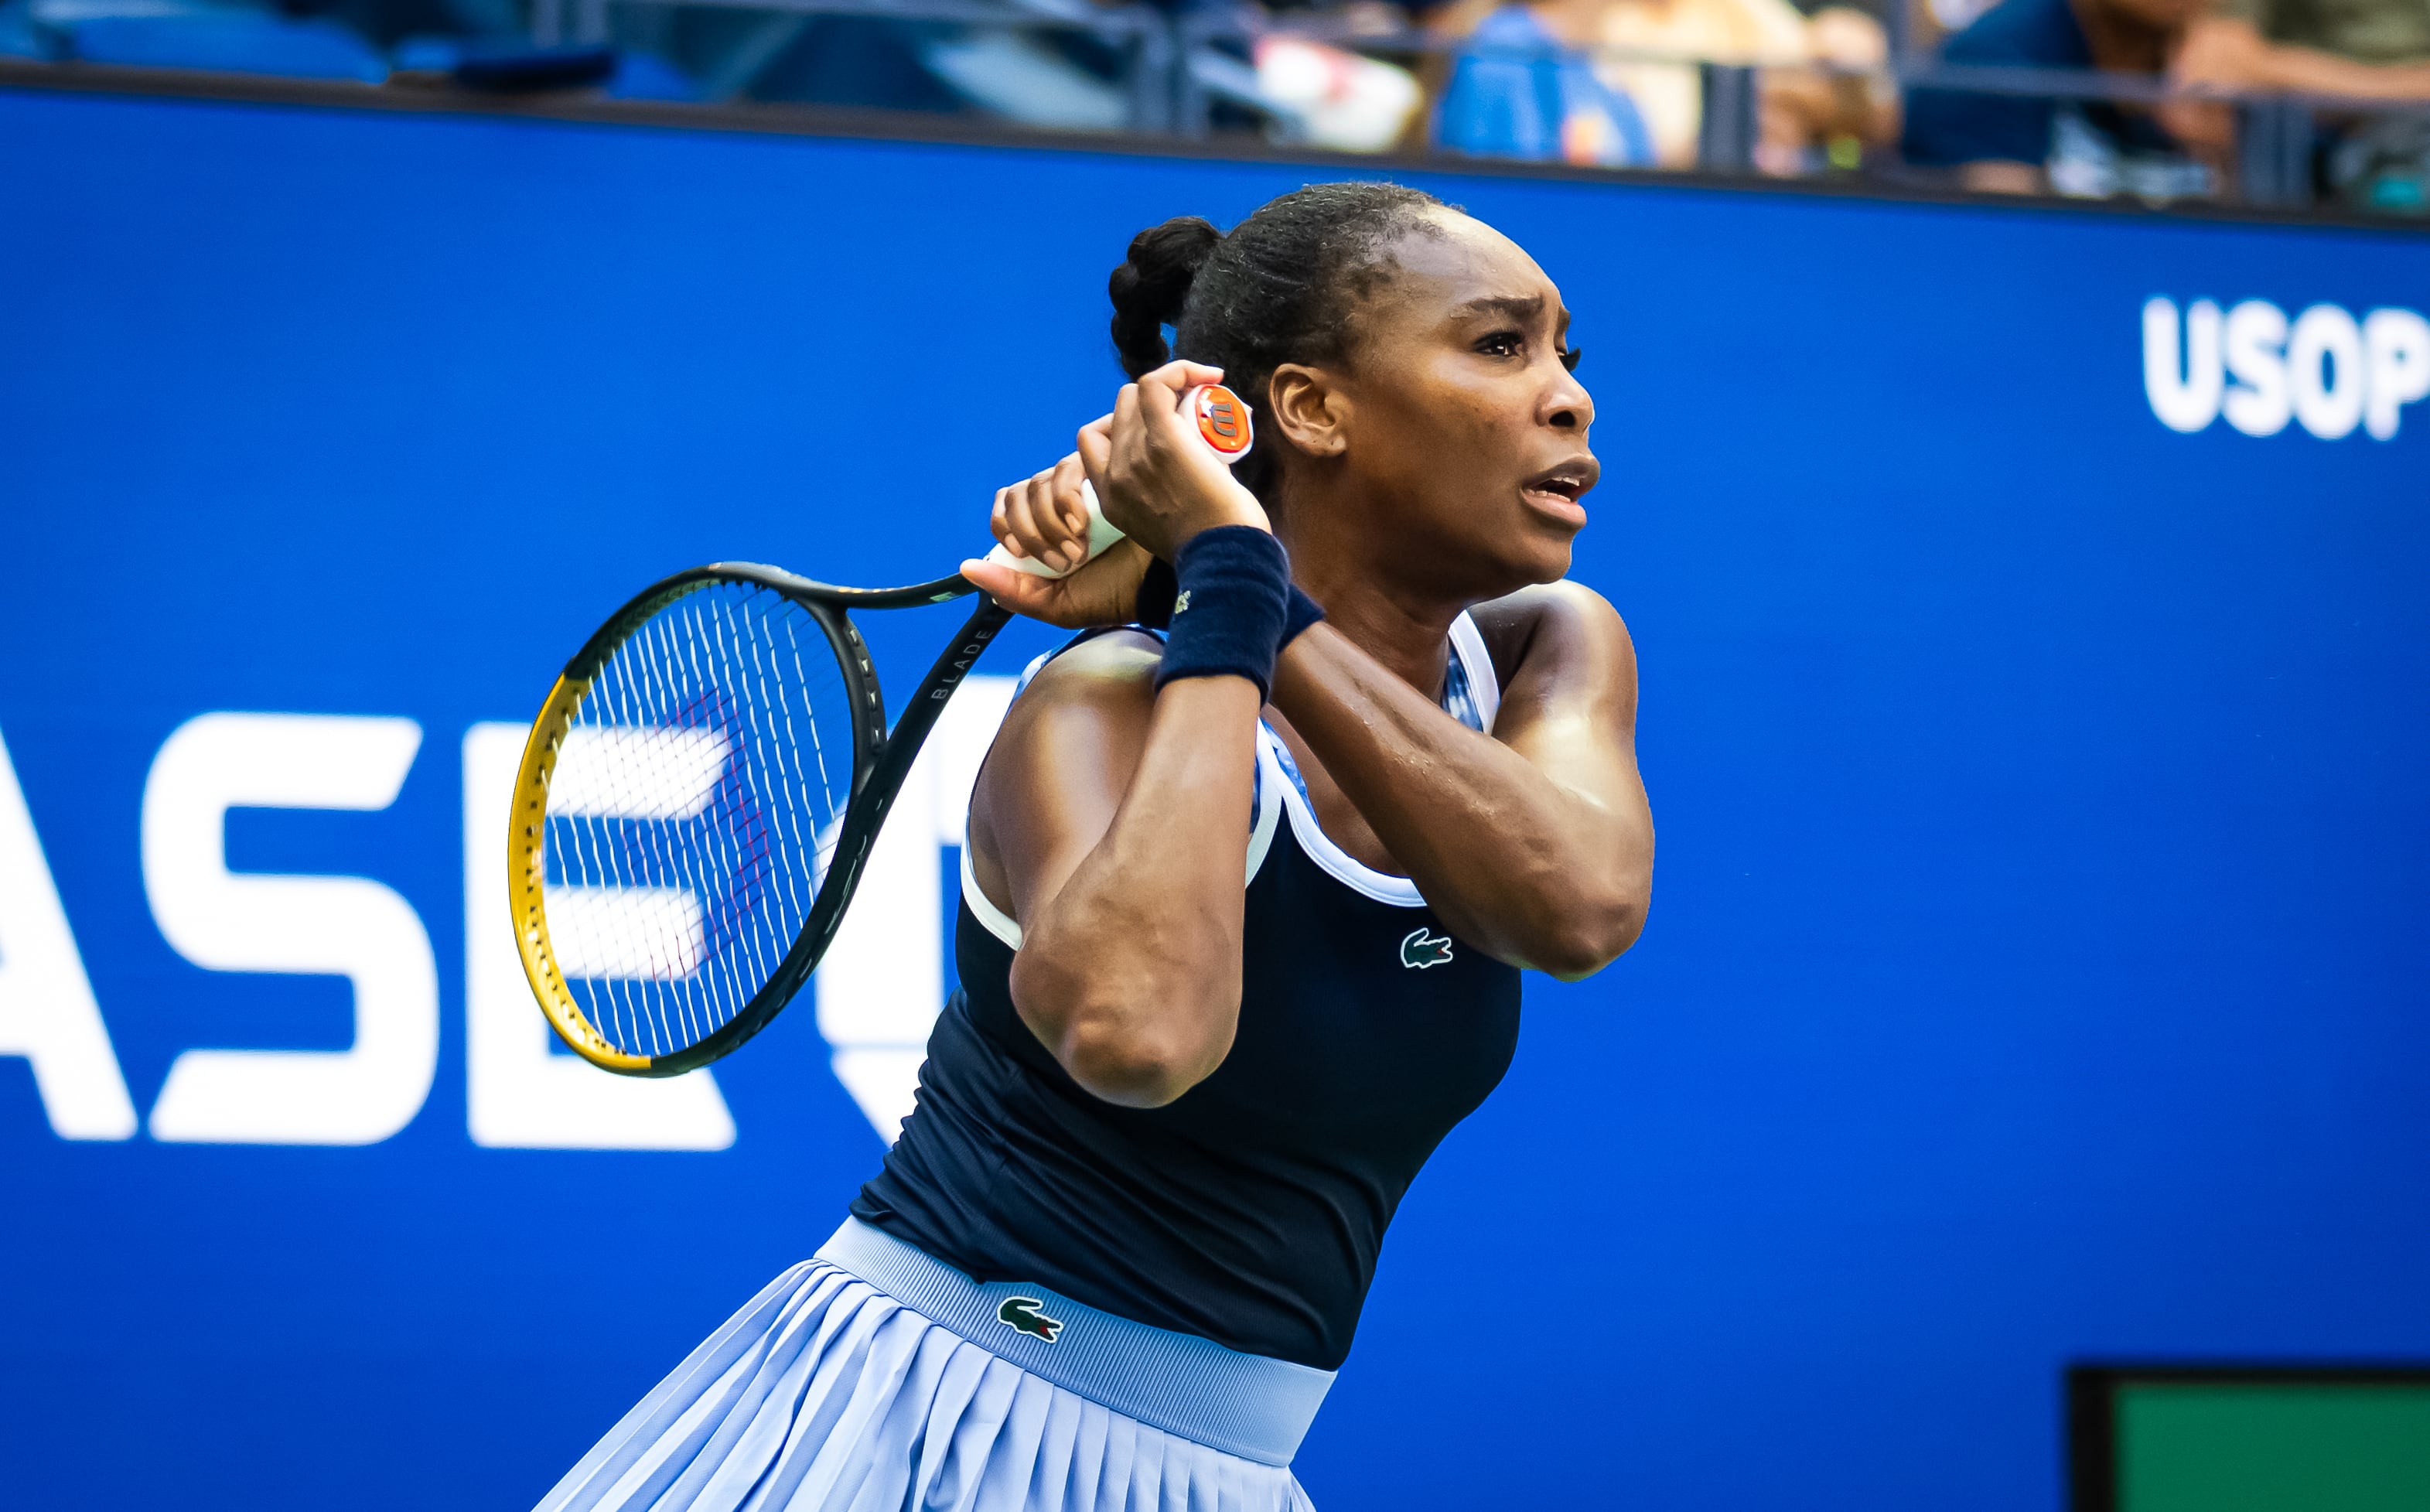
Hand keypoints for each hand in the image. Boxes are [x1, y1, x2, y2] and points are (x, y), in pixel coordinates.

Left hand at [962, 453, 1153, 627]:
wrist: (1162, 584)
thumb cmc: (1119, 594)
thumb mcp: (1058, 605)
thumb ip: (1013, 591)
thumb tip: (967, 568)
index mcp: (1049, 526)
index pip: (1007, 506)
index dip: (1007, 527)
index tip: (1025, 555)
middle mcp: (1064, 498)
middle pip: (1019, 493)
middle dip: (1032, 532)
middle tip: (1062, 561)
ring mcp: (1086, 478)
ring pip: (1039, 482)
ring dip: (1051, 523)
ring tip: (1080, 548)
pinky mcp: (1105, 464)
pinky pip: (1066, 468)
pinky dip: (1066, 500)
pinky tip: (1085, 525)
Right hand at [1077, 360, 1269, 560]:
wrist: (1225, 560)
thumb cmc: (1211, 549)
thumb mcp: (1165, 527)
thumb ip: (1159, 498)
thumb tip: (1188, 467)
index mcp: (1110, 499)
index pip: (1094, 441)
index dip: (1122, 424)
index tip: (1158, 428)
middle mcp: (1114, 475)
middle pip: (1116, 412)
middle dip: (1148, 403)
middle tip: (1187, 410)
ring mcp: (1135, 455)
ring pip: (1135, 393)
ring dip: (1167, 387)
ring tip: (1201, 395)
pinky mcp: (1163, 440)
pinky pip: (1156, 384)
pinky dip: (1181, 371)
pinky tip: (1209, 376)